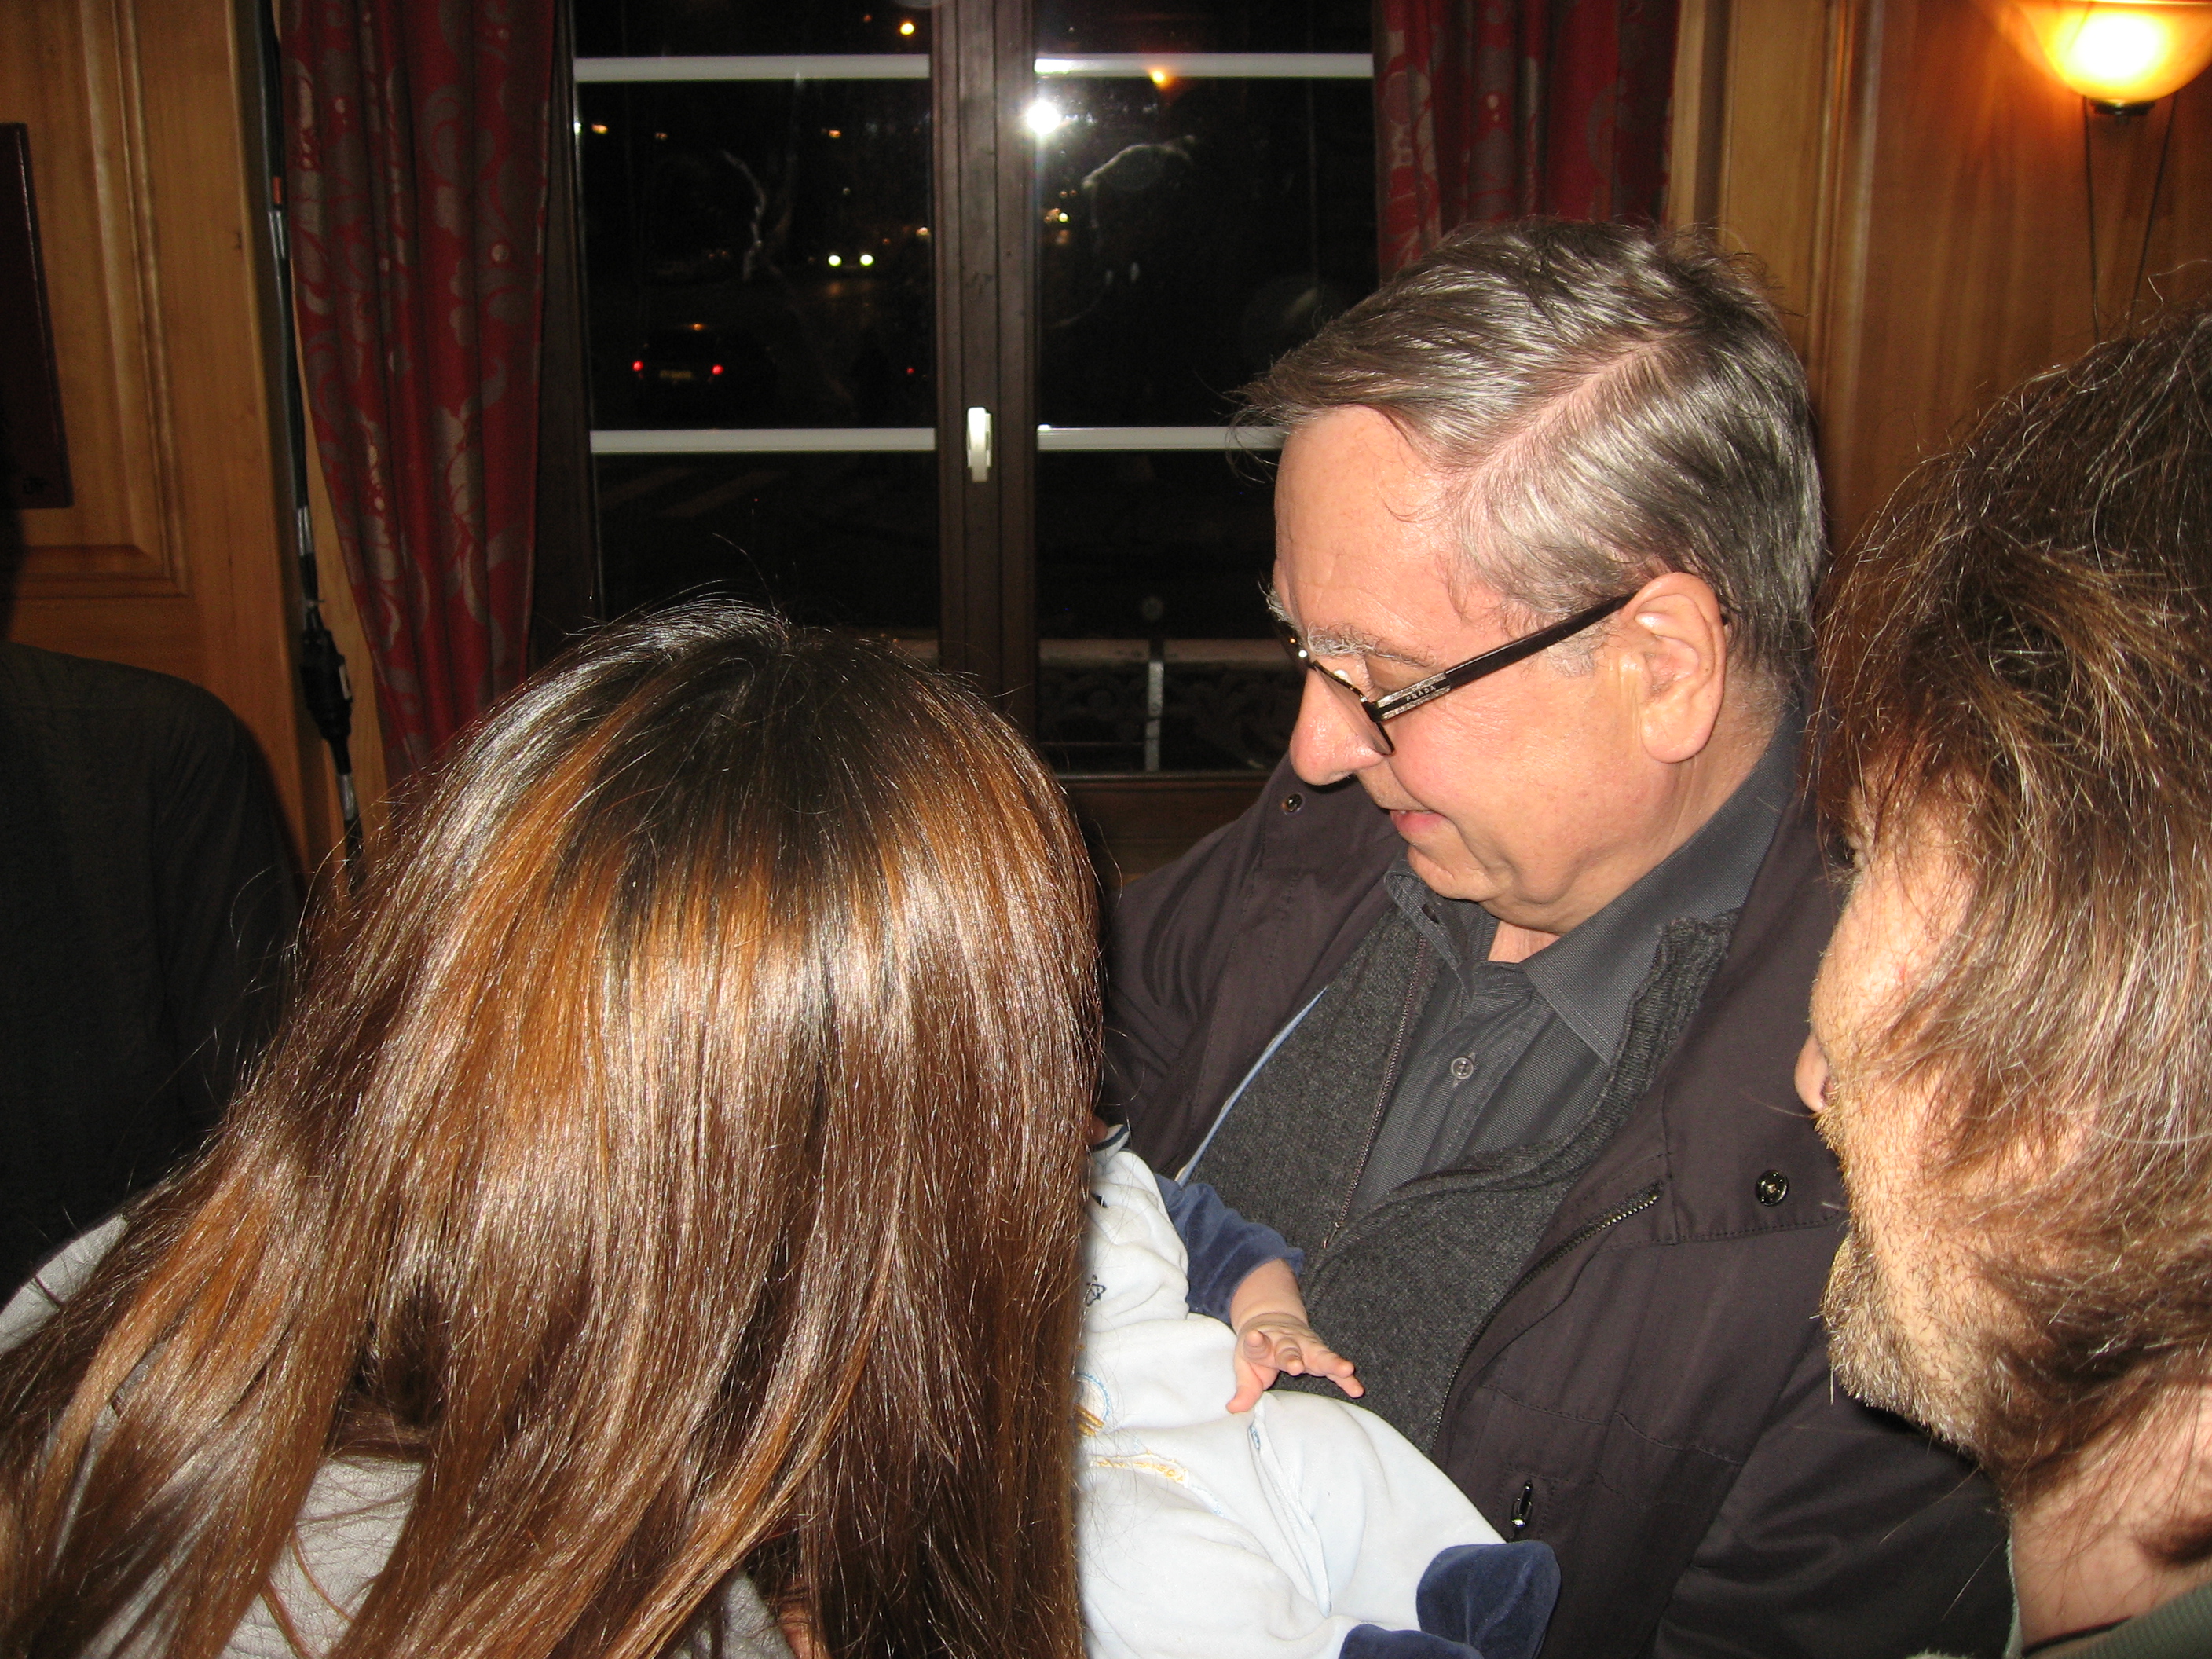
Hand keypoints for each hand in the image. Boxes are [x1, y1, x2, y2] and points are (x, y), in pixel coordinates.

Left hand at [1225, 1258, 1361, 1412]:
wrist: (1272, 1319)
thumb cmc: (1259, 1348)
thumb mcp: (1245, 1364)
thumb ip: (1244, 1389)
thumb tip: (1233, 1409)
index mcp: (1263, 1344)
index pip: (1258, 1343)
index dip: (1256, 1340)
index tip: (1254, 1336)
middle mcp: (1285, 1342)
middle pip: (1290, 1349)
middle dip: (1293, 1357)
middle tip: (1296, 1366)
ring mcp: (1305, 1346)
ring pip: (1319, 1353)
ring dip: (1331, 1362)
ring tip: (1346, 1369)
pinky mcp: (1319, 1353)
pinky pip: (1334, 1367)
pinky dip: (1345, 1377)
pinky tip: (1356, 1388)